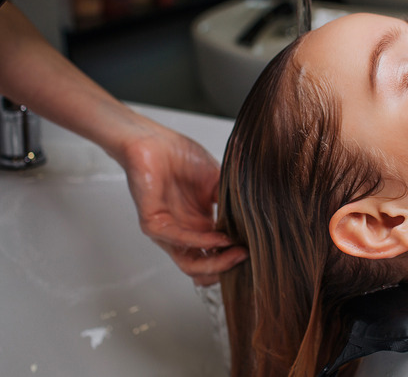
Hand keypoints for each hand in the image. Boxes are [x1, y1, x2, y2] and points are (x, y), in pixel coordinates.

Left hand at [119, 126, 246, 285]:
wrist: (155, 141)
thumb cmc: (181, 157)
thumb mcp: (218, 182)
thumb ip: (233, 204)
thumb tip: (253, 225)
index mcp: (199, 224)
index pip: (216, 254)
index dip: (234, 258)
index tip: (255, 251)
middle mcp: (184, 232)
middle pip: (203, 267)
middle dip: (226, 267)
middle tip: (246, 258)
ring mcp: (168, 231)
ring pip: (189, 264)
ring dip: (216, 262)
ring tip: (237, 253)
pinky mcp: (153, 224)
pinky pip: (179, 240)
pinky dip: (203, 242)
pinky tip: (220, 237)